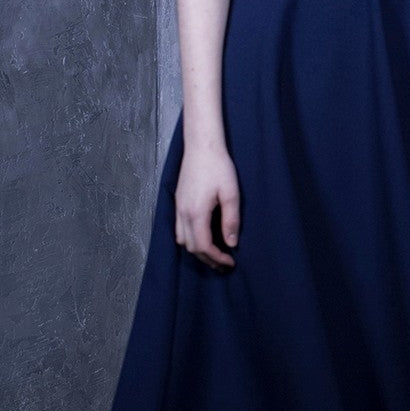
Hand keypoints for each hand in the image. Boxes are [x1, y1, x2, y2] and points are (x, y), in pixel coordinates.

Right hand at [174, 145, 239, 269]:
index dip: (216, 258)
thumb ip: (231, 220)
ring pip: (182, 240)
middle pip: (191, 247)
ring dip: (197, 250)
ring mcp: (177, 208)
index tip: (230, 262)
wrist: (201, 146)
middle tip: (225, 264)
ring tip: (214, 253)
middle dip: (207, 259)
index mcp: (196, 213)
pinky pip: (178, 229)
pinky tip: (203, 236)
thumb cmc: (218, 167)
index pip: (203, 246)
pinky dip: (189, 239)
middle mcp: (183, 213)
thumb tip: (231, 243)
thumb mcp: (231, 193)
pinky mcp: (177, 202)